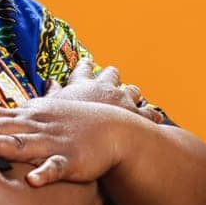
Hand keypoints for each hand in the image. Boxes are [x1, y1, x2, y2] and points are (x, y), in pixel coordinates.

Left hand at [0, 98, 137, 186]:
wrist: (116, 130)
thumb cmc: (76, 124)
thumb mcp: (44, 116)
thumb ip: (17, 119)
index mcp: (26, 118)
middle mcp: (33, 127)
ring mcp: (51, 143)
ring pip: (19, 144)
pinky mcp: (70, 161)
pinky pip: (55, 168)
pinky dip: (44, 174)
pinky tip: (31, 181)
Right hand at [47, 58, 163, 123]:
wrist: (84, 142)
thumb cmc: (62, 127)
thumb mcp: (52, 109)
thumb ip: (53, 94)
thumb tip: (50, 82)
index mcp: (83, 84)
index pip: (83, 69)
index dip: (85, 66)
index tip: (87, 62)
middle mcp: (105, 88)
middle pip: (112, 74)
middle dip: (112, 76)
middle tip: (113, 75)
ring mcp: (123, 100)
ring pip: (133, 90)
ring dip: (133, 93)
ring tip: (137, 96)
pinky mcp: (138, 116)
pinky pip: (149, 113)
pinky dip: (151, 115)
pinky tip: (155, 117)